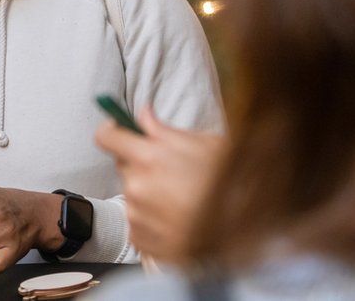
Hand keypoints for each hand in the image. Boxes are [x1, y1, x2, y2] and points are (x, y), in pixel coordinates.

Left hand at [95, 105, 223, 261]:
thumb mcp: (206, 145)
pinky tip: (179, 220)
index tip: (120, 129)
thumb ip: (164, 130)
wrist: (247, 234)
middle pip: (123, 165)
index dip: (112, 130)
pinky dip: (153, 219)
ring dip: (149, 193)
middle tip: (172, 170)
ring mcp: (137, 216)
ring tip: (183, 200)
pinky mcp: (141, 240)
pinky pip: (138, 221)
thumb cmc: (232, 186)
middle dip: (141, 163)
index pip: (106, 137)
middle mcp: (137, 187)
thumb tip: (143, 113)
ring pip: (132, 194)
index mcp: (149, 158)